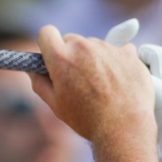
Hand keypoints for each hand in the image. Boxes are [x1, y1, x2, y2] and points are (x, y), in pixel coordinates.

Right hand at [32, 24, 155, 143]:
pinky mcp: (129, 52)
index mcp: (61, 58)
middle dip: (71, 54)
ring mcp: (108, 48)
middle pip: (71, 39)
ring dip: (94, 58)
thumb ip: (40, 83)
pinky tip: (117, 81)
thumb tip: (32, 71)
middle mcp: (84, 47)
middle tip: (78, 77)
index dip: (47, 43)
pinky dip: (116, 61)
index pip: (46, 33)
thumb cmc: (87, 119)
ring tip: (101, 85)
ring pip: (95, 46)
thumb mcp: (56, 105)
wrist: (124, 128)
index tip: (51, 54)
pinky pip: (118, 50)